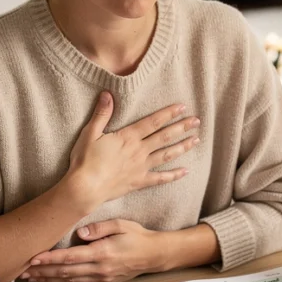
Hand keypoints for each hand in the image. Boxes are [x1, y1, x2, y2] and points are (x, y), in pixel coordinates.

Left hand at [20, 219, 159, 281]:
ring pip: (69, 281)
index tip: (33, 258)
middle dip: (42, 271)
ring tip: (31, 278)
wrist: (153, 255)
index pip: (70, 257)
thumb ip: (99, 228)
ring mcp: (100, 279)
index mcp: (102, 253)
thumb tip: (79, 232)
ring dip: (48, 280)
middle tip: (22, 270)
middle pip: (65, 271)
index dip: (50, 258)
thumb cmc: (136, 236)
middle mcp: (99, 269)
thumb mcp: (121, 225)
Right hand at [64, 93, 199, 208]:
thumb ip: (102, 114)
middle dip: (182, 127)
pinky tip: (185, 171)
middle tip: (196, 121)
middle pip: (165, 136)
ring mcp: (141, 167)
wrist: (85, 188)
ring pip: (167, 154)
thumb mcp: (90, 133)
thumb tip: (107, 94)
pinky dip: (174, 175)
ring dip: (183, 147)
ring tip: (196, 140)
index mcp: (128, 137)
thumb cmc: (85, 160)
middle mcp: (139, 150)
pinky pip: (160, 178)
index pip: (153, 122)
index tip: (182, 107)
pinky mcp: (139, 181)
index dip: (169, 113)